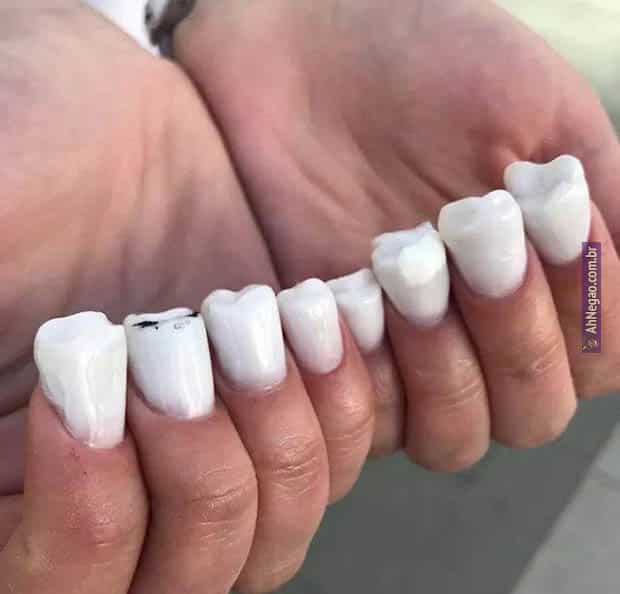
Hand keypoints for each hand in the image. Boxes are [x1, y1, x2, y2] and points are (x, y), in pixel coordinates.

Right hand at [1, 3, 372, 592]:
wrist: (117, 118)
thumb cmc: (27, 151)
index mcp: (29, 474)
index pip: (59, 586)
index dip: (85, 525)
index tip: (83, 407)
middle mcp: (123, 480)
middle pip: (193, 575)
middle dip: (204, 471)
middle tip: (183, 350)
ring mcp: (209, 445)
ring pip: (275, 531)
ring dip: (278, 434)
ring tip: (250, 328)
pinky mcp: (275, 401)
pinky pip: (336, 458)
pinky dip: (338, 404)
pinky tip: (313, 327)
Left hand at [173, 0, 619, 464]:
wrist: (289, 60)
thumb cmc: (410, 62)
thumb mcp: (528, 108)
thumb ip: (598, 197)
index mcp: (535, 276)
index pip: (601, 354)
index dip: (588, 313)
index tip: (546, 226)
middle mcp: (473, 329)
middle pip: (530, 410)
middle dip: (514, 335)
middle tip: (473, 238)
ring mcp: (398, 353)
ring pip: (453, 434)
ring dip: (445, 363)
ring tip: (405, 263)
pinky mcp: (329, 360)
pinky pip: (366, 416)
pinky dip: (370, 369)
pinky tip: (349, 293)